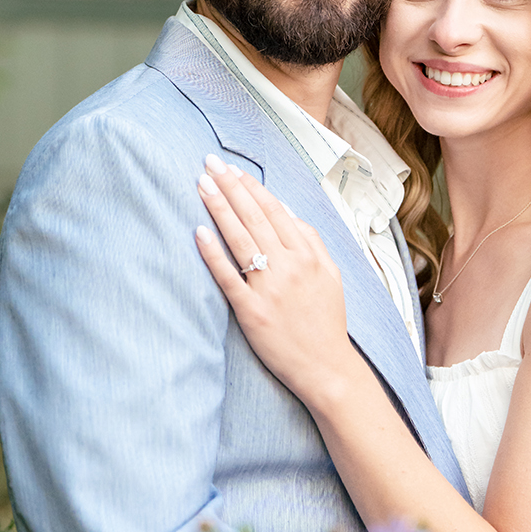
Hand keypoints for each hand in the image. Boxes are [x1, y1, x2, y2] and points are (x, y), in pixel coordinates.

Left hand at [195, 157, 356, 402]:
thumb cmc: (326, 321)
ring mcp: (269, 289)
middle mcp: (290, 267)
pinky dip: (213, 253)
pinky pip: (227, 277)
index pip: (276, 211)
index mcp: (309, 256)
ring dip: (219, 208)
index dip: (252, 188)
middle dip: (230, 187)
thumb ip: (311, 241)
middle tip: (209, 164)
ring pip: (240, 239)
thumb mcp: (331, 275)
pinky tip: (199, 232)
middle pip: (254, 218)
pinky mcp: (251, 311)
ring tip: (201, 185)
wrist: (327, 367)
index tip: (234, 169)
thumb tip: (286, 211)